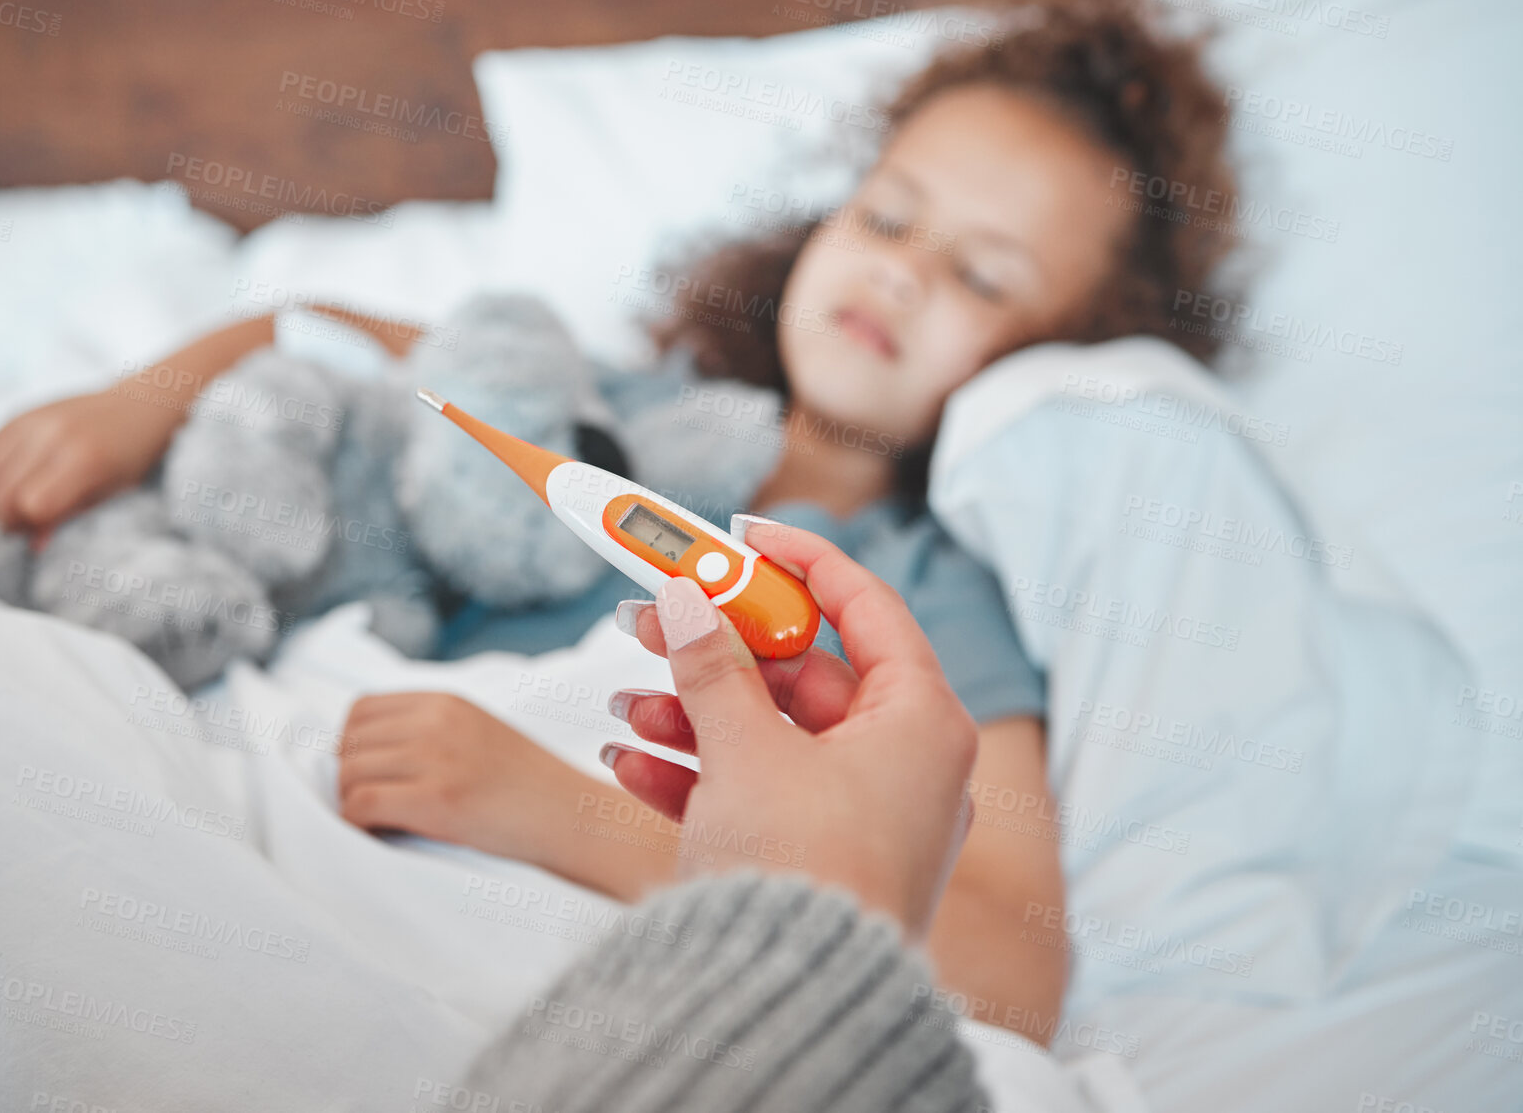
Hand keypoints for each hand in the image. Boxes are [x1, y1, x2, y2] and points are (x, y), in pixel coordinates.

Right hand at [0, 387, 175, 535]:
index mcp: (81, 459)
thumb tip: (32, 545)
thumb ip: (66, 517)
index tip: (37, 531)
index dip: (28, 525)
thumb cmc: (130, 456)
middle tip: (23, 524)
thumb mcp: (108, 493)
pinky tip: (2, 489)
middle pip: (1, 492)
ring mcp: (31, 421)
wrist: (137, 406)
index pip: (30, 504)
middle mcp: (51, 436)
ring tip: (12, 508)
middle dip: (5, 518)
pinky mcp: (18, 415)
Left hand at [338, 691, 591, 864]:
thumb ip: (428, 731)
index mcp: (444, 701)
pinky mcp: (435, 799)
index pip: (360, 711)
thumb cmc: (526, 787)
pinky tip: (379, 834)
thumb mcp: (476, 734)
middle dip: (347, 777)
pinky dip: (357, 824)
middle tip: (369, 806)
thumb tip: (362, 756)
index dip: (353, 746)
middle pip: (348, 743)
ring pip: (348, 774)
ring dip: (351, 803)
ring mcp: (435, 758)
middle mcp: (435, 721)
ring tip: (377, 822)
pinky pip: (360, 805)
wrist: (572, 816)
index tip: (367, 774)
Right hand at [604, 516, 978, 940]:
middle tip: (648, 620)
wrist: (791, 1007)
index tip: (741, 535)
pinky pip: (760, 795)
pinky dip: (699, 775)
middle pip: (803, 676)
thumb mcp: (745, 749)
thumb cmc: (801, 870)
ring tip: (624, 700)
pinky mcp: (821, 859)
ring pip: (771, 737)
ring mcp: (863, 816)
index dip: (800, 560)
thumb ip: (713, 663)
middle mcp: (903, 764)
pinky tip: (630, 761)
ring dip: (692, 715)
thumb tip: (685, 595)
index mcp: (919, 721)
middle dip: (716, 652)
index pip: (864, 606)